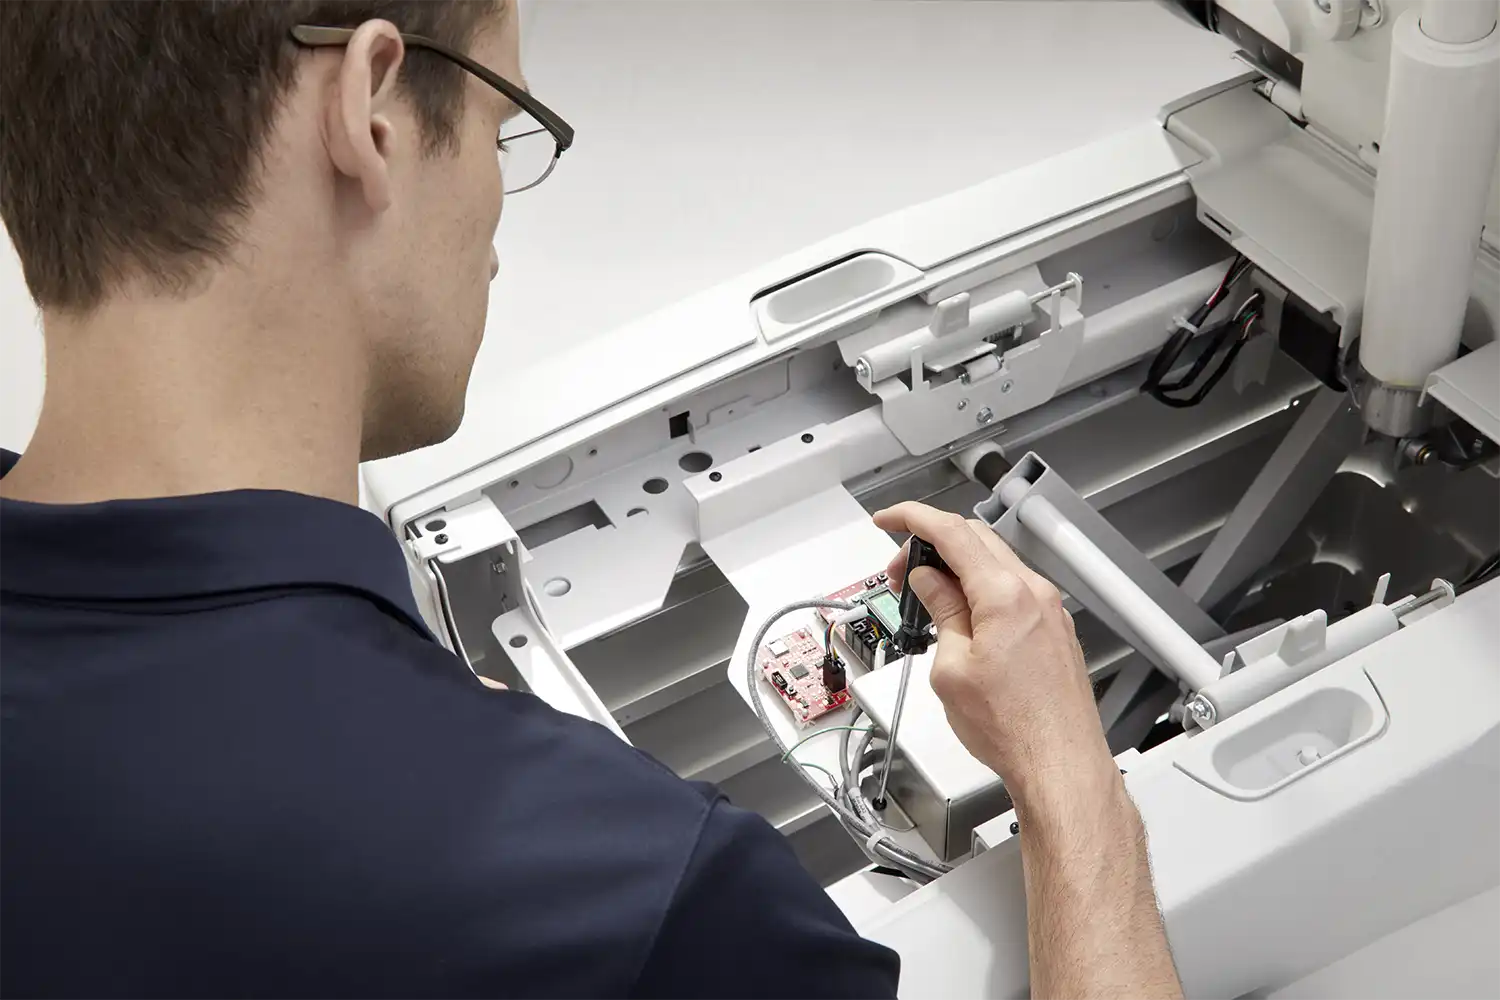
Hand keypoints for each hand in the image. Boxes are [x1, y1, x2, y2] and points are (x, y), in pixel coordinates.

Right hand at [874, 503, 1112, 798]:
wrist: (1060, 764)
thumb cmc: (1014, 728)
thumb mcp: (952, 668)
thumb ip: (941, 612)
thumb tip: (929, 583)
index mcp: (1005, 595)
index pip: (952, 532)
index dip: (912, 518)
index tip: (888, 519)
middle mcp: (1034, 593)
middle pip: (976, 540)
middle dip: (930, 545)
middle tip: (898, 571)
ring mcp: (1050, 610)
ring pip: (996, 564)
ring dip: (956, 568)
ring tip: (925, 598)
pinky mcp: (1055, 629)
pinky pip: (1013, 590)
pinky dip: (981, 589)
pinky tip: (961, 615)